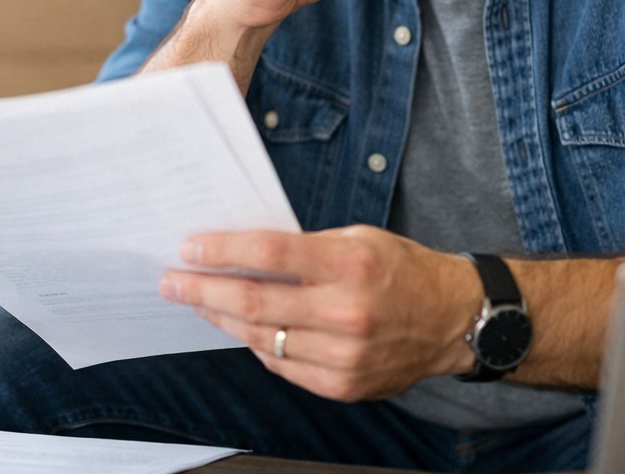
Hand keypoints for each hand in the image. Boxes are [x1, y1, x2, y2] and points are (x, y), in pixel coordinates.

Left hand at [159, 225, 478, 401]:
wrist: (453, 320)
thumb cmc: (401, 270)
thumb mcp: (358, 239)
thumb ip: (305, 248)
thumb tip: (242, 253)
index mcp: (350, 264)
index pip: (270, 254)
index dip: (222, 251)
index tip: (188, 248)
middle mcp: (347, 312)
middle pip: (254, 301)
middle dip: (202, 291)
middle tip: (171, 282)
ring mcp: (344, 355)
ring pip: (260, 338)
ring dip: (221, 319)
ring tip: (198, 303)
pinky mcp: (343, 384)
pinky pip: (281, 365)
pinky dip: (255, 344)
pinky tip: (240, 328)